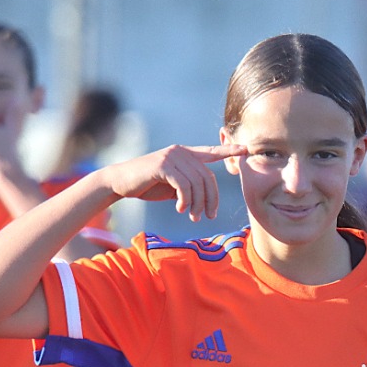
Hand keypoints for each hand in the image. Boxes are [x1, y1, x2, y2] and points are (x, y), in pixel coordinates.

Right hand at [97, 145, 246, 221]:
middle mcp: (181, 151)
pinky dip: (185, 200)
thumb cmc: (147, 185)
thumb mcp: (173, 186)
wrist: (120, 183)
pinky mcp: (163, 165)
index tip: (246, 149)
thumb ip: (189, 186)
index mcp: (185, 154)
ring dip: (197, 204)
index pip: (211, 152)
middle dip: (210, 200)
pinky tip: (179, 209)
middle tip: (207, 216)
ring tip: (192, 216)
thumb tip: (204, 197)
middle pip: (208, 177)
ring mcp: (172, 156)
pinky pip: (184, 185)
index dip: (229, 151)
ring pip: (197, 183)